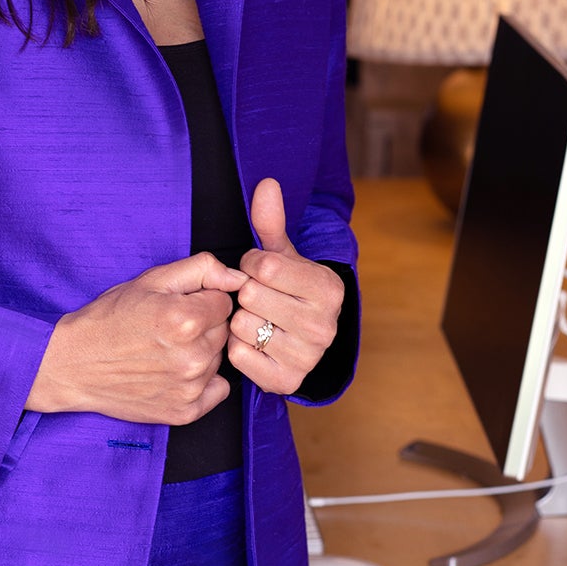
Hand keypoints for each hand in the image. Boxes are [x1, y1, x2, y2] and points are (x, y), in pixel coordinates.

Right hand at [27, 251, 247, 424]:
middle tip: (167, 329)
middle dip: (203, 325)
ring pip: (218, 359)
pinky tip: (173, 373)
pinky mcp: (184, 412)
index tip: (176, 306)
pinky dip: (202, 382)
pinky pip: (217, 390)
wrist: (73, 363)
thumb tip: (238, 277)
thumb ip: (201, 269)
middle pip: (223, 331)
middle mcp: (192, 357)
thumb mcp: (150, 280)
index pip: (224, 301)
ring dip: (200, 352)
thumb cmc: (108, 319)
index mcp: (186, 319)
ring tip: (165, 351)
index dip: (200, 300)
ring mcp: (189, 388)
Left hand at [227, 178, 343, 393]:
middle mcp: (325, 326)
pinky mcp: (286, 382)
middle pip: (251, 296)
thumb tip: (265, 183)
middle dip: (245, 292)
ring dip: (239, 320)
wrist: (302, 337)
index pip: (264, 266)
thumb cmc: (288, 287)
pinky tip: (252, 342)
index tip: (260, 270)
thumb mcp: (282, 253)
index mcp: (330, 289)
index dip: (251, 264)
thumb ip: (271, 222)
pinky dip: (236, 348)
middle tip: (257, 298)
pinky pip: (238, 357)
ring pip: (242, 327)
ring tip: (255, 318)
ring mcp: (308, 357)